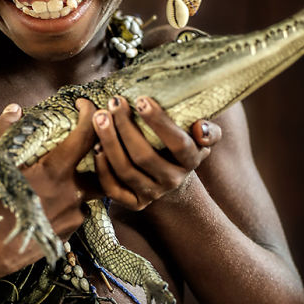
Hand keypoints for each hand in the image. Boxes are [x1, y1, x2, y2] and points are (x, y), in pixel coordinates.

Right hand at [0, 101, 97, 272]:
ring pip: (90, 190)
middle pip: (100, 162)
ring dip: (82, 179)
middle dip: (95, 148)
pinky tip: (52, 203)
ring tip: (65, 175)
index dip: (90, 113)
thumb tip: (15, 108)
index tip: (83, 105)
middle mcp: (73, 192)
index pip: (87, 133)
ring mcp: (75, 214)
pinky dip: (70, 203)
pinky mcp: (71, 232)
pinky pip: (78, 211)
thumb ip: (4, 131)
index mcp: (56, 170)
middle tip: (82, 140)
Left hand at [87, 95, 220, 210]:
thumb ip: (209, 131)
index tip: (141, 100)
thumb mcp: (202, 137)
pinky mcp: (134, 203)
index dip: (159, 122)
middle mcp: (172, 180)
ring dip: (109, 142)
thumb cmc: (183, 144)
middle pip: (144, 156)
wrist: (173, 177)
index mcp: (191, 160)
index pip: (178, 143)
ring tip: (99, 118)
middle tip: (113, 103)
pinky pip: (113, 189)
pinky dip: (102, 168)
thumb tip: (200, 128)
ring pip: (126, 170)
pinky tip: (95, 146)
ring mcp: (152, 193)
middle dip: (126, 127)